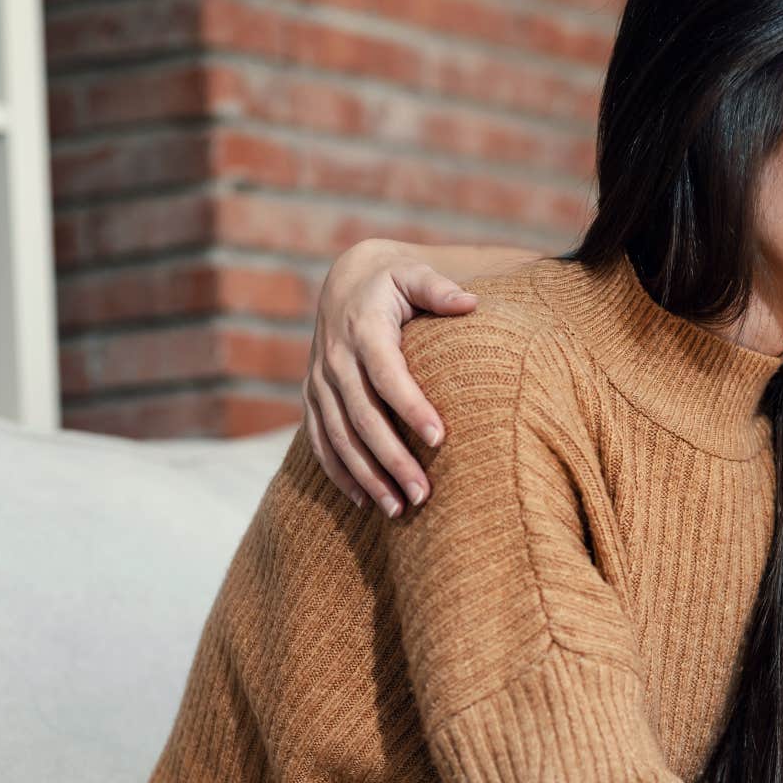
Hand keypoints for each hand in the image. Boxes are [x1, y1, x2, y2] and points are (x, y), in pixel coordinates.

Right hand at [305, 238, 477, 514]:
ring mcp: (319, 382)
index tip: (439, 438)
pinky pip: (320, 441)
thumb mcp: (414, 273)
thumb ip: (438, 288)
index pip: (387, 374)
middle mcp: (335, 359)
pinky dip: (339, 473)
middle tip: (424, 494)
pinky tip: (365, 501)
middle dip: (391, 458)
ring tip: (399, 510)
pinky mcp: (312, 398)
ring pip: (339, 438)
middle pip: (362, 417)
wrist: (345, 281)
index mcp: (363, 330)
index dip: (411, 406)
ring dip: (367, 476)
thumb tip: (469, 302)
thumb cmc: (393, 281)